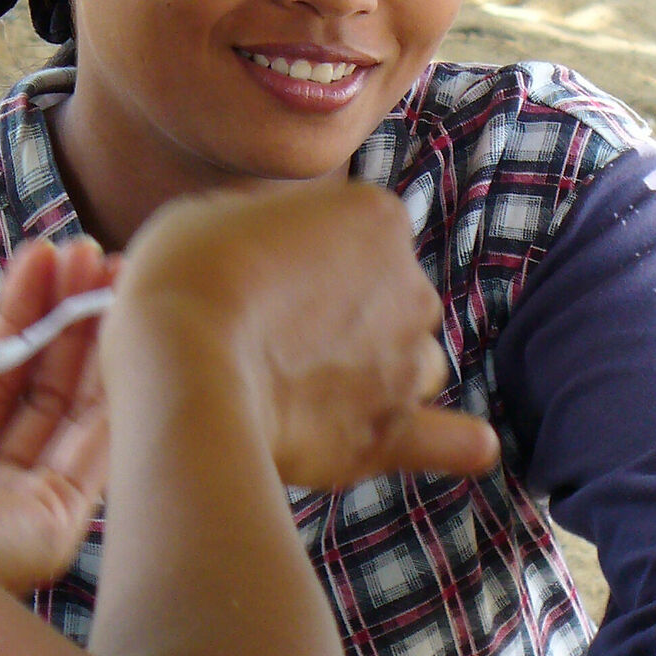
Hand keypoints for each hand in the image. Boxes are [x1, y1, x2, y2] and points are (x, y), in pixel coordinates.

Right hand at [112, 180, 497, 494]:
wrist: (184, 363)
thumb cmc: (187, 276)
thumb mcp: (216, 210)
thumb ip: (267, 222)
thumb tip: (268, 238)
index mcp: (375, 217)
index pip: (369, 235)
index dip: (318, 260)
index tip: (275, 279)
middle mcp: (410, 283)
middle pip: (398, 302)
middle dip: (354, 320)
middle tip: (282, 339)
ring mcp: (406, 360)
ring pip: (414, 366)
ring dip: (380, 376)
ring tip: (314, 393)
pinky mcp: (390, 431)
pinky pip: (450, 441)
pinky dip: (457, 444)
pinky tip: (471, 446)